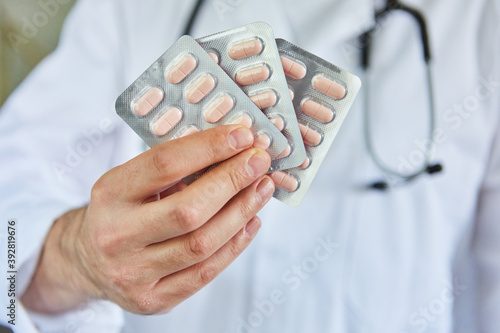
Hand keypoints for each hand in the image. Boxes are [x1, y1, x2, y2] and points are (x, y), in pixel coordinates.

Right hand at [21, 125, 274, 314]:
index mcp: (109, 195)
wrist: (89, 261)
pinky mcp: (153, 300)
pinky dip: (236, 244)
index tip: (242, 136)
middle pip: (188, 210)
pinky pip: (205, 272)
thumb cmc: (121, 212)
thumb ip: (174, 167)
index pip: (164, 165)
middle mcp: (116, 236)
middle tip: (260, 161)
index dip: (208, 148)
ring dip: (242, 212)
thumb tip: (234, 148)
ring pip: (202, 244)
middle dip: (232, 181)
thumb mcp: (131, 181)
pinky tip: (251, 221)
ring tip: (262, 188)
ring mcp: (133, 273)